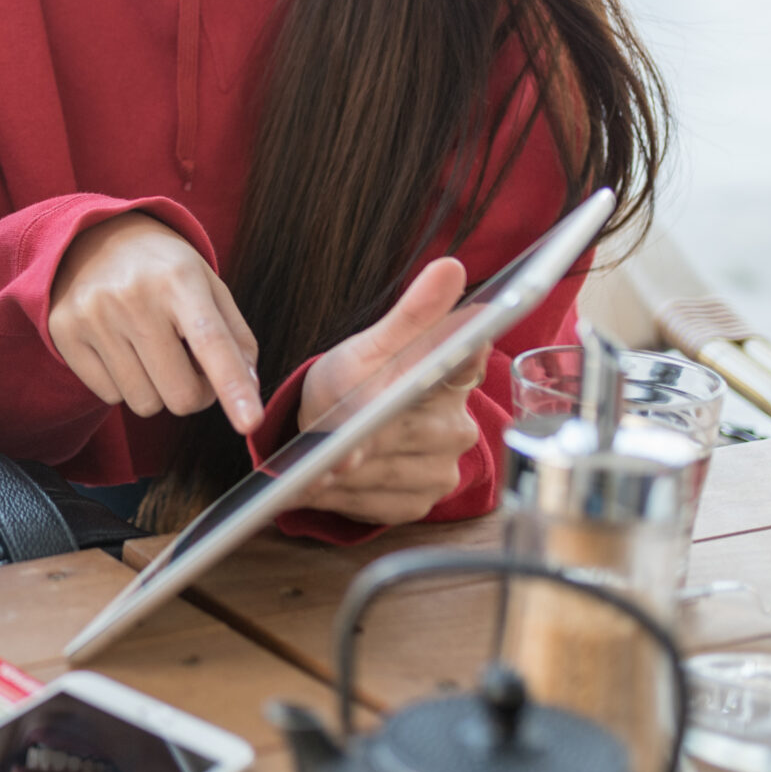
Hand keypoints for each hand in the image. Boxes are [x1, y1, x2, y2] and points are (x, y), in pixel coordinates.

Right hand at [47, 213, 262, 432]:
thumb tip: (247, 390)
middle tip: (188, 364)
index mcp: (179, 278)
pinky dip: (122, 383)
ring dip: (156, 389)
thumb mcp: (207, 284)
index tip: (251, 423)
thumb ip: (235, 336)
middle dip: (194, 393)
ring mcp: (94, 316)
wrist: (91, 236)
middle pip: (179, 394)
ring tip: (150, 350)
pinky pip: (108, 397)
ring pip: (144, 403)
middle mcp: (133, 296)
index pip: (210, 341)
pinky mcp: (64, 333)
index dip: (232, 386)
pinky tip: (119, 348)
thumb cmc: (160, 269)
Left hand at [297, 258, 481, 526]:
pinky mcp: (418, 503)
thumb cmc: (357, 378)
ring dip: (339, 470)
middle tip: (323, 438)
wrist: (334, 425)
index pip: (457, 365)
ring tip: (312, 458)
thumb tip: (451, 267)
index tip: (401, 385)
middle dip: (354, 436)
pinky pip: (371, 504)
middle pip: (394, 434)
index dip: (429, 376)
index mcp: (454, 375)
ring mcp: (443, 470)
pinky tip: (321, 481)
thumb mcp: (373, 344)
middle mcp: (458, 426)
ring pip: (377, 472)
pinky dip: (339, 494)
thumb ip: (412, 314)